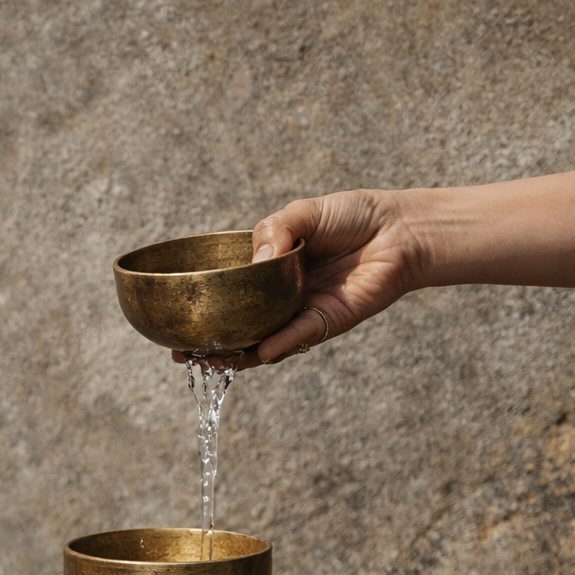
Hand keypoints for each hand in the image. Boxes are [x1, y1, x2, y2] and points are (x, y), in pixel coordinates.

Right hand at [171, 188, 421, 370]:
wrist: (397, 230)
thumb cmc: (353, 217)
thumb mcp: (302, 214)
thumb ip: (274, 232)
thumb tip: (257, 263)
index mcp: (269, 271)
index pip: (228, 294)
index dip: (203, 308)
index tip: (176, 324)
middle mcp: (280, 298)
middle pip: (238, 327)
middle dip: (209, 345)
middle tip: (181, 354)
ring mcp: (300, 313)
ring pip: (262, 342)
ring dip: (235, 355)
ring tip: (209, 361)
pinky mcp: (325, 322)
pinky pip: (296, 337)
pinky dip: (277, 345)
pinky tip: (258, 352)